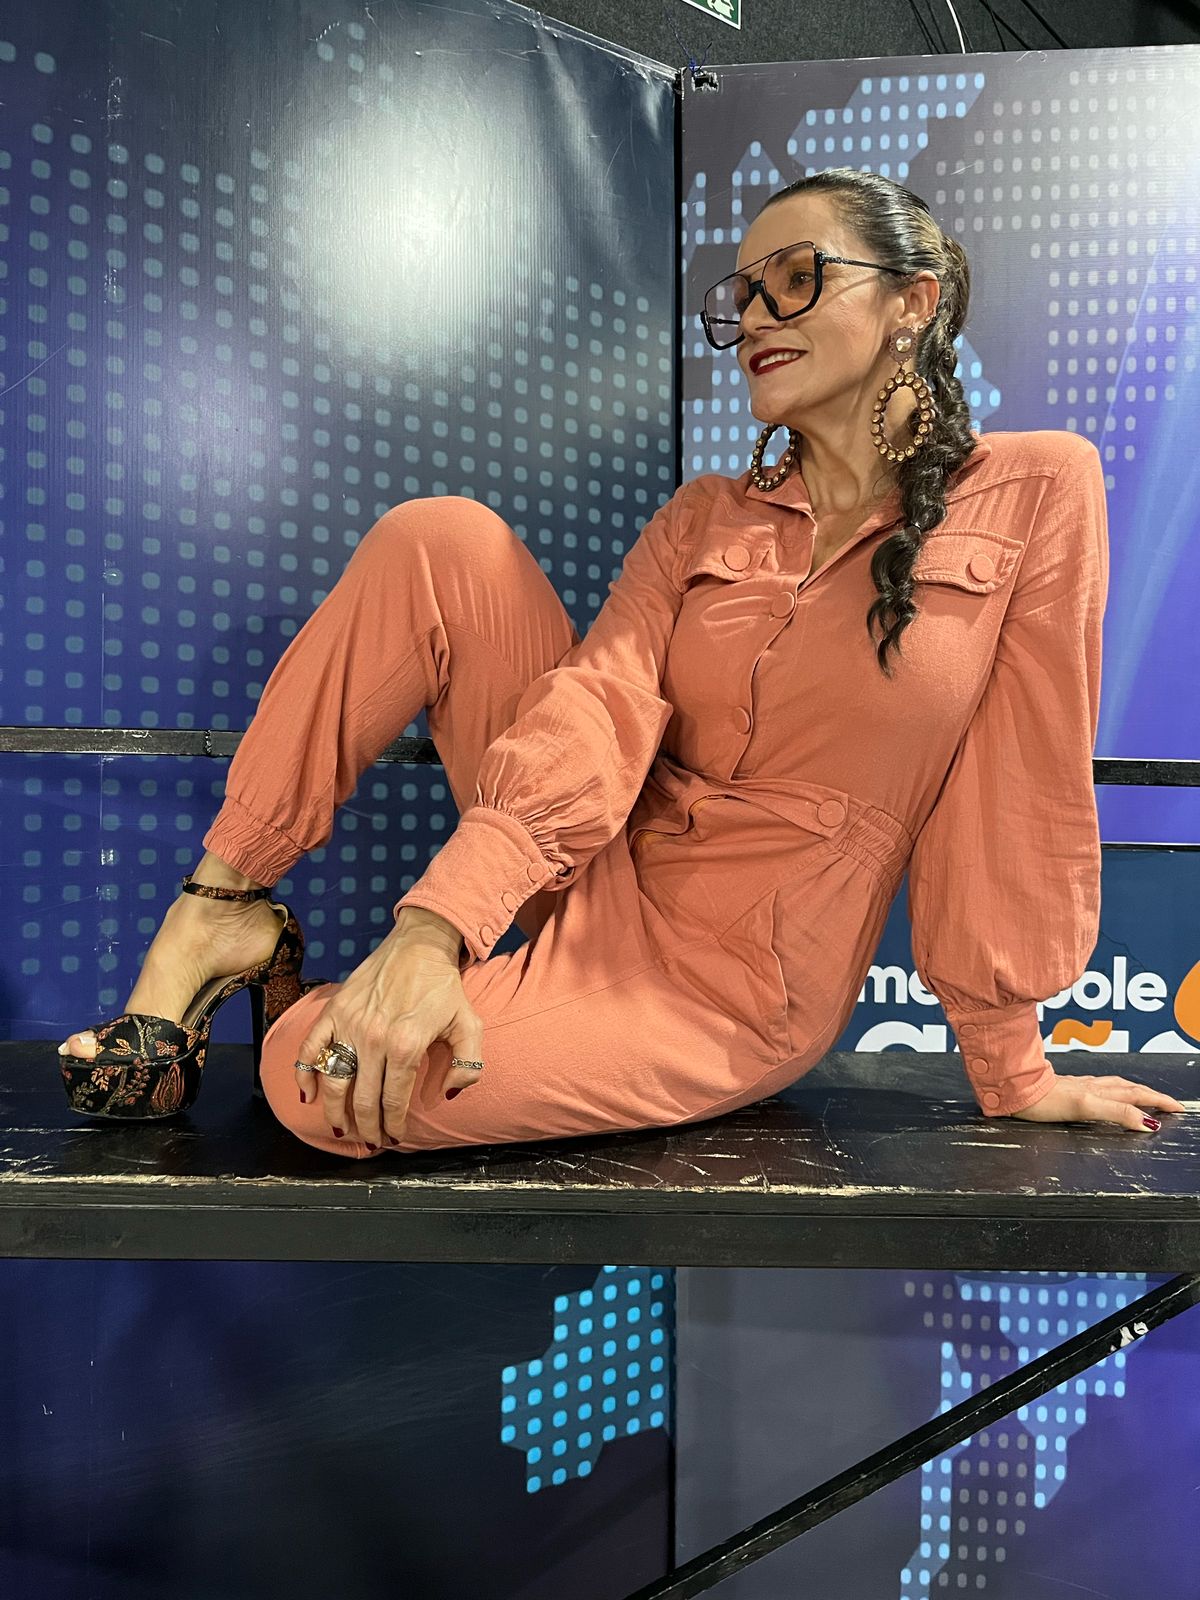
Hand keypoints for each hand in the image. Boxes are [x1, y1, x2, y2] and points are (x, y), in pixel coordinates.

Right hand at [294, 911, 483, 1146]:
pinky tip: (308, 1095)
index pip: (393, 1101)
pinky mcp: (334, 1011)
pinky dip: (305, 1075)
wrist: (419, 945)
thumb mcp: (469, 1024)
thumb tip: (448, 1096)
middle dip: (366, 1128)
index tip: (394, 1138)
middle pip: (362, 1099)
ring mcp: (350, 1025)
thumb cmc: (443, 987)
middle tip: (371, 1140)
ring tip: (341, 1128)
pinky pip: (310, 1049)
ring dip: (334, 1112)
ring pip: (334, 1082)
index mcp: (406, 1046)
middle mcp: (374, 1040)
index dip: (393, 1126)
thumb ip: (469, 1065)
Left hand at [1009, 1071, 1185, 1130]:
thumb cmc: (1045, 1099)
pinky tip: (1106, 1092)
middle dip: (1153, 1095)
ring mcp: (1080, 1087)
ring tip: (1146, 1095)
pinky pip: (1099, 1088)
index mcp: (1101, 1091)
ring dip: (1134, 1090)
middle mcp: (1093, 1086)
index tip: (1177, 1108)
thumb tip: (1146, 1121)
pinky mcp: (1068, 1090)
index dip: (1159, 1101)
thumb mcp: (1087, 1107)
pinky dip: (1112, 1091)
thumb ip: (1117, 1113)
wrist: (1016, 1091)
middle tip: (1170, 1103)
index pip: (1138, 1095)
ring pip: (1115, 1086)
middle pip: (1130, 1088)